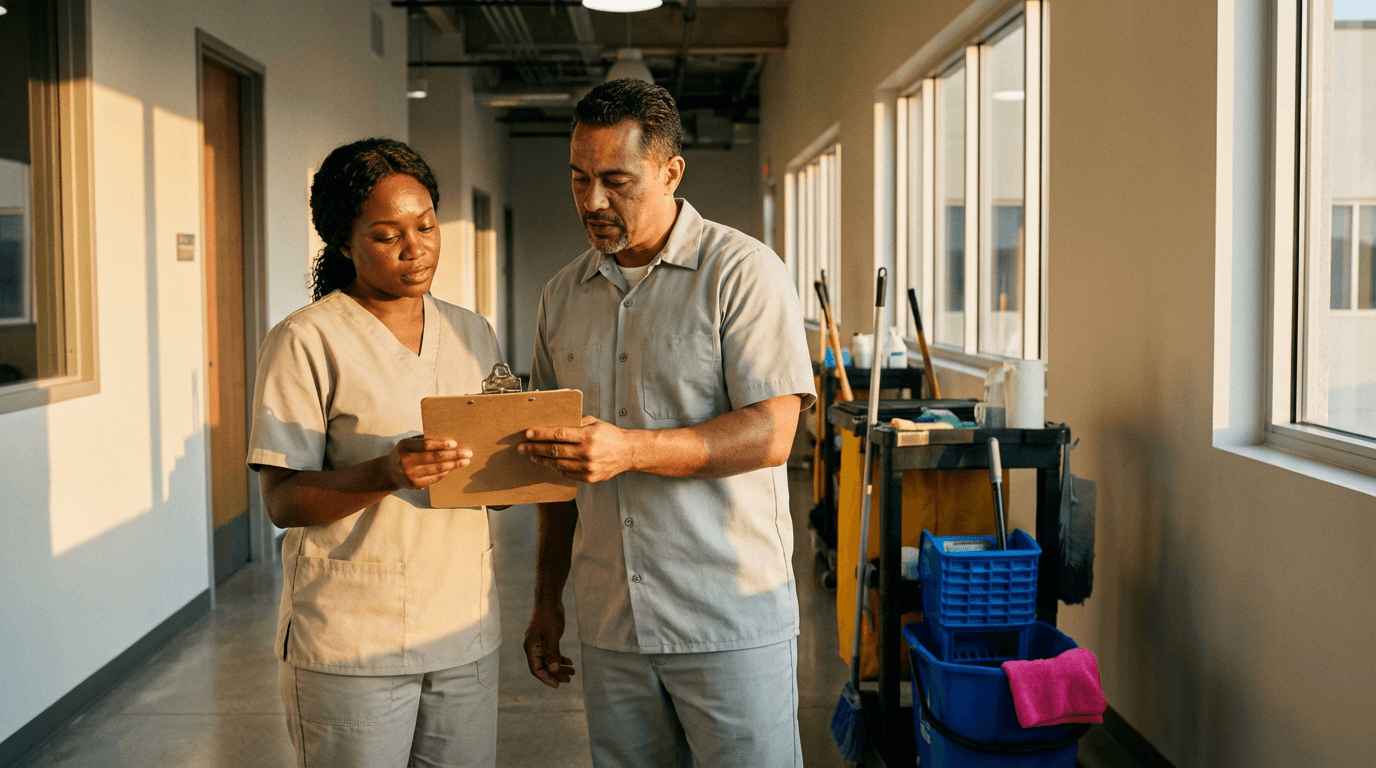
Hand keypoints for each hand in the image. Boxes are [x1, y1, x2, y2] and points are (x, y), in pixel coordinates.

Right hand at [382, 437, 470, 489]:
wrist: (388, 472)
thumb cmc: (404, 453)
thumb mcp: (409, 443)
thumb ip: (425, 440)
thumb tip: (448, 439)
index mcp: (404, 446)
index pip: (425, 445)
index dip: (441, 444)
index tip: (455, 443)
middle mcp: (406, 461)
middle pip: (434, 458)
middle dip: (454, 455)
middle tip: (468, 453)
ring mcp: (410, 475)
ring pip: (437, 469)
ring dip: (454, 465)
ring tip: (465, 461)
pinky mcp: (415, 485)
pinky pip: (435, 478)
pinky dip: (446, 472)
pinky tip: (453, 468)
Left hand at [519, 416, 633, 482]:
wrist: (628, 453)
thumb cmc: (610, 435)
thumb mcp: (594, 423)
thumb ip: (576, 423)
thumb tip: (554, 424)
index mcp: (588, 436)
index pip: (559, 434)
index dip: (541, 434)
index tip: (528, 434)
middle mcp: (587, 452)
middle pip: (554, 451)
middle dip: (535, 448)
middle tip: (522, 447)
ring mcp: (588, 467)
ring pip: (558, 464)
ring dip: (542, 460)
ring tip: (531, 456)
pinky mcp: (589, 478)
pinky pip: (567, 473)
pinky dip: (555, 468)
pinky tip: (548, 463)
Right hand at [524, 602, 575, 687]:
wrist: (549, 599)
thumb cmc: (549, 616)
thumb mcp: (552, 636)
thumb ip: (552, 654)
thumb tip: (554, 671)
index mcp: (531, 648)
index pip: (536, 669)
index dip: (547, 678)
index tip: (557, 685)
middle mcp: (533, 648)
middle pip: (543, 667)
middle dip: (556, 674)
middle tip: (569, 680)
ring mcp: (539, 644)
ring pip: (549, 660)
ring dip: (559, 667)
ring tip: (572, 672)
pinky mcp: (546, 639)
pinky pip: (552, 653)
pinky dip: (560, 658)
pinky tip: (569, 662)